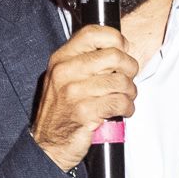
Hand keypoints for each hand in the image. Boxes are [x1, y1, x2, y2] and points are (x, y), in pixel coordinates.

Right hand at [30, 25, 138, 171]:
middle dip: (130, 68)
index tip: (123, 50)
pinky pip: (120, 102)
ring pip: (121, 81)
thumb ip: (85, 61)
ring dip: (130, 92)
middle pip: (114, 56)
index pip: (93, 33)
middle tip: (127, 78)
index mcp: (61, 59)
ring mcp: (73, 92)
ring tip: (124, 98)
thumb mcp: (63, 78)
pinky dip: (127, 108)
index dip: (116, 39)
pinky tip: (122, 111)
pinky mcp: (85, 112)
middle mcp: (65, 72)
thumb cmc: (61, 110)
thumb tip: (118, 48)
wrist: (48, 144)